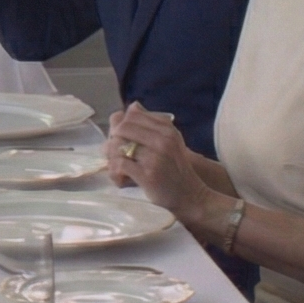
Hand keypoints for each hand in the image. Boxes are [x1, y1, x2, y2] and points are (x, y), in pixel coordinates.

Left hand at [106, 103, 214, 218]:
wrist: (191, 197)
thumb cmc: (177, 169)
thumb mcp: (170, 141)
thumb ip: (151, 124)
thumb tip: (132, 106)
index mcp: (166, 129)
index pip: (132, 115)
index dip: (121, 125)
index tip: (121, 139)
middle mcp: (162, 140)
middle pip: (122, 128)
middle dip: (113, 140)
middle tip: (115, 154)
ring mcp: (154, 157)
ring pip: (118, 145)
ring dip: (112, 157)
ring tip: (118, 167)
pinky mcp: (147, 174)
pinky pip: (120, 164)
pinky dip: (115, 171)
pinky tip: (121, 177)